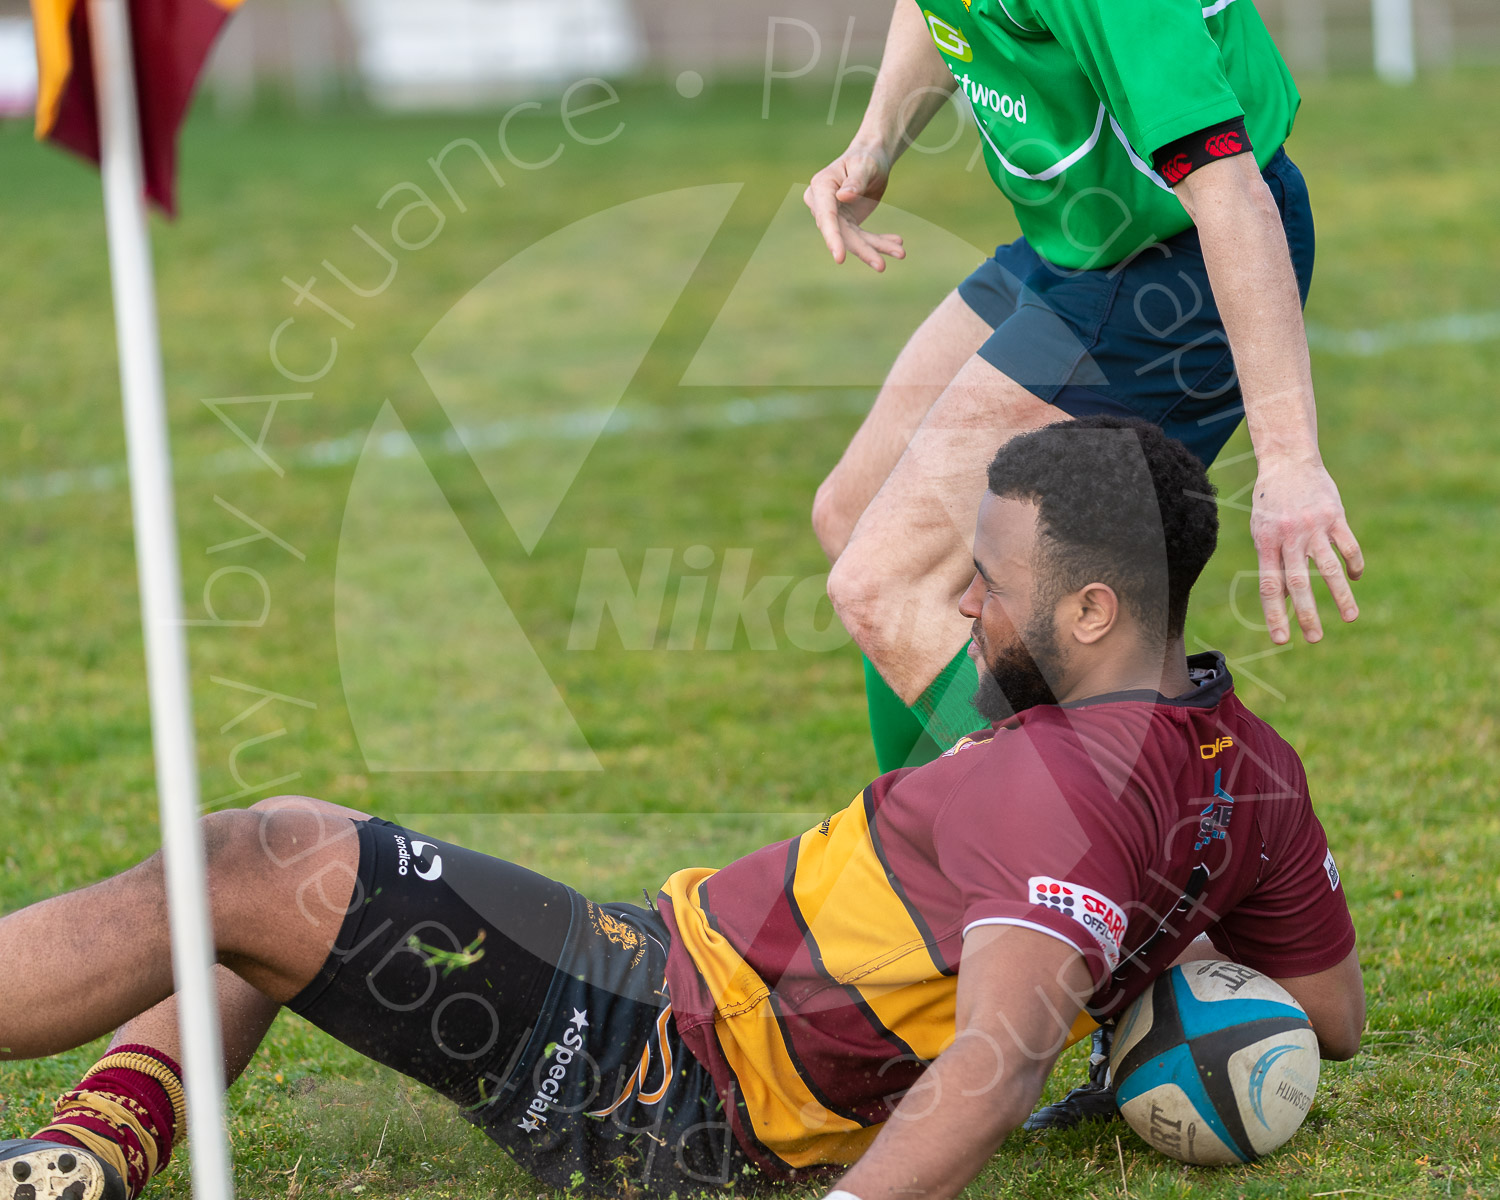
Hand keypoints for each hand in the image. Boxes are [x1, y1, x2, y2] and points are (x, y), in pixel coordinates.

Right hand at [803, 147, 905, 270]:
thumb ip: (855, 181)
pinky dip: (881, 242)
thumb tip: (842, 197)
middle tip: (881, 266)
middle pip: (841, 233)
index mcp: (821, 187)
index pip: (826, 216)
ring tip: (900, 253)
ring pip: (854, 240)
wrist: (873, 157)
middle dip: (863, 250)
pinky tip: (897, 245)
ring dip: (876, 248)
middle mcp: (823, 204)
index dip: (832, 238)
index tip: (840, 258)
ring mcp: (835, 216)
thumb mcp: (865, 166)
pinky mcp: (847, 223)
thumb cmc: (867, 157)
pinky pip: (863, 238)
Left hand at [1250, 458, 1363, 644]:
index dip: (1275, 614)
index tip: (1281, 639)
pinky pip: (1348, 545)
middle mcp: (1290, 536)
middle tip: (1314, 639)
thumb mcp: (1263, 531)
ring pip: (1330, 567)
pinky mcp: (1335, 515)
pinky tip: (1354, 578)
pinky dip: (1354, 564)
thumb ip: (1274, 562)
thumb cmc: (1271, 503)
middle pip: (1299, 582)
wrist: (1287, 462)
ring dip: (1341, 596)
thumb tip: (1282, 598)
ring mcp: (1314, 526)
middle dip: (1307, 613)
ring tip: (1350, 618)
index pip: (1270, 586)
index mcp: (1267, 542)